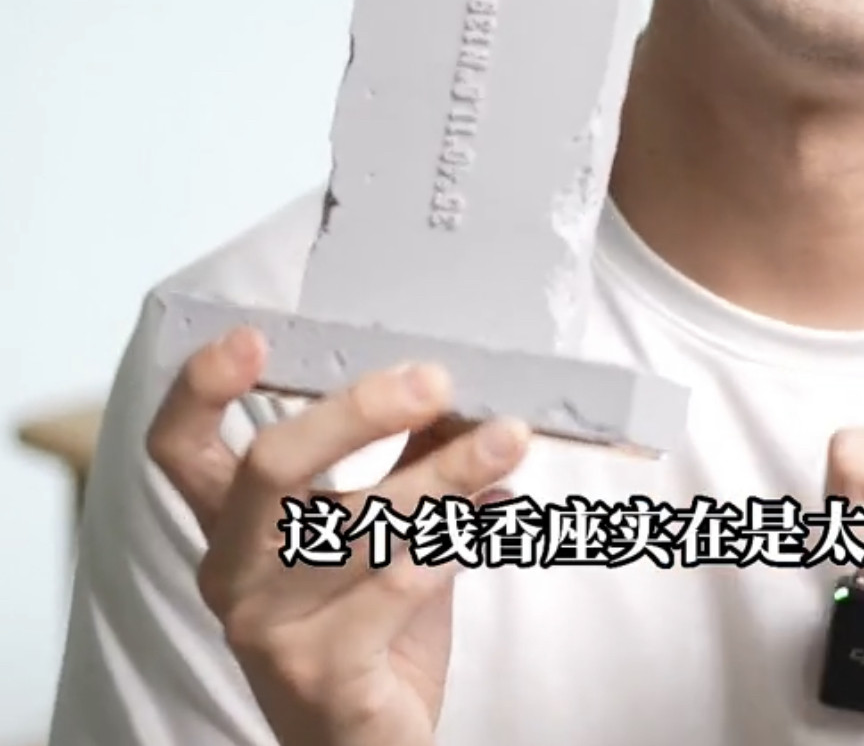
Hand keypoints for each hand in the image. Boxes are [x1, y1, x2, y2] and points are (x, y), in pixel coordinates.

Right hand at [147, 329, 530, 745]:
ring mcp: (270, 629)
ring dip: (445, 473)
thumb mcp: (379, 523)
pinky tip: (494, 511)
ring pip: (358, 525)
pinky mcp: (323, 676)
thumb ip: (406, 451)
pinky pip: (396, 586)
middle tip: (435, 378)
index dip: (202, 387)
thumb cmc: (369, 618)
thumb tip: (457, 380)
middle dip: (356, 412)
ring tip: (508, 438)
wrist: (367, 742)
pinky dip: (453, 540)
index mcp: (231, 522)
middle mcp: (233, 572)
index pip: (179, 447)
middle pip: (269, 467)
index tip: (254, 336)